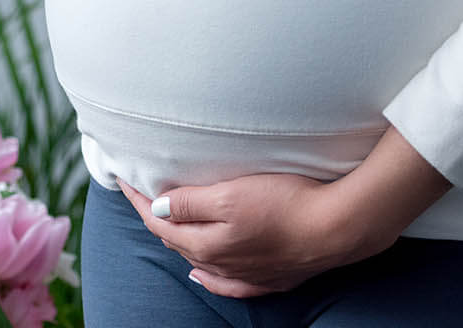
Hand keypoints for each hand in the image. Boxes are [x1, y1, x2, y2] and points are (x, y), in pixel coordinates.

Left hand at [115, 126, 455, 298]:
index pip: (160, 223)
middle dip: (155, 218)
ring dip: (180, 242)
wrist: (338, 227)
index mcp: (206, 243)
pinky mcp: (272, 277)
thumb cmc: (285, 203)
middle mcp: (221, 264)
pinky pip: (228, 283)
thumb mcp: (229, 194)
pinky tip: (201, 275)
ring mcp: (247, 273)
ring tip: (166, 224)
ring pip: (199, 260)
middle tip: (141, 194)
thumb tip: (158, 208)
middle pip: (177, 242)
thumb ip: (190, 203)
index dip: (139, 200)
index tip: (124, 179)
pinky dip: (209, 277)